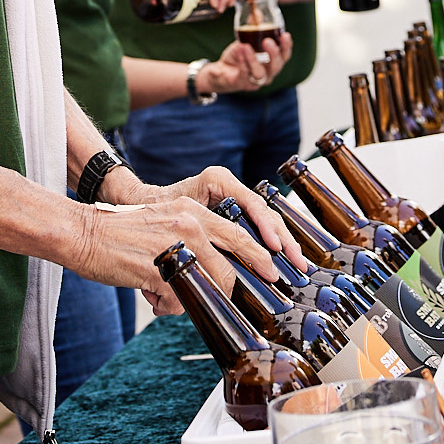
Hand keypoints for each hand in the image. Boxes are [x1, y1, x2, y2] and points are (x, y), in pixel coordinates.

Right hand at [69, 195, 280, 315]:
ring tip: (166, 294)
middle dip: (256, 270)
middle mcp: (188, 223)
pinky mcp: (156, 269)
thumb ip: (192, 241)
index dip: (260, 251)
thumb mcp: (165, 225)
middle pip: (236, 251)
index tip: (275, 267)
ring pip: (208, 281)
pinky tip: (149, 296)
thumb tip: (215, 274)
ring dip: (193, 296)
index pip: (237, 232)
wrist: (83, 233)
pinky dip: (166, 305)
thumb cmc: (122, 234)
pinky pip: (176, 299)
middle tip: (271, 282)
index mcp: (192, 211)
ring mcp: (174, 245)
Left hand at [140, 167, 303, 263]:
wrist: (144, 203)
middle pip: (266, 212)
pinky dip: (274, 241)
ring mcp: (236, 198)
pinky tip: (286, 258)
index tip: (273, 248)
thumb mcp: (173, 214)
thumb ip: (190, 229)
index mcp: (218, 180)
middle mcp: (231, 186)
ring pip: (268, 219)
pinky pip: (261, 225)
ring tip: (299, 263)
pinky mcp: (237, 211)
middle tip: (296, 261)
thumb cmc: (155, 208)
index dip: (266, 227)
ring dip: (285, 241)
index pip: (251, 203)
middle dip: (284, 238)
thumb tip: (206, 257)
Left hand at [200, 35, 291, 94]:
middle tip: (267, 41)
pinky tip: (238, 51)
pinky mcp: (243, 84)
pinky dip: (241, 62)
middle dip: (273, 54)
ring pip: (260, 73)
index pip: (285, 55)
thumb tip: (257, 13)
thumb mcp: (246, 39)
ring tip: (245, 46)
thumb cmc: (239, 54)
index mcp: (273, 62)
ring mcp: (256, 81)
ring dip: (253, 59)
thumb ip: (253, 28)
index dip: (286, 46)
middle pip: (277, 66)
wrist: (221, 69)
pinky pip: (244, 74)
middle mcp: (268, 73)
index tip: (285, 34)